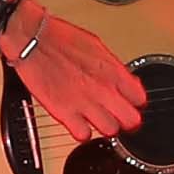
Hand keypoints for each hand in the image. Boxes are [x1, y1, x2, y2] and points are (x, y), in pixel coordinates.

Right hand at [10, 11, 145, 144]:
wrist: (33, 40)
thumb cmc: (60, 38)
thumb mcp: (97, 47)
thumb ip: (112, 68)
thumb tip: (123, 80)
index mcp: (113, 71)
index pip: (140, 99)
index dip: (134, 102)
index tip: (128, 102)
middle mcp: (103, 89)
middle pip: (131, 120)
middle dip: (125, 120)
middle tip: (117, 117)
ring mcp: (85, 103)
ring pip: (110, 131)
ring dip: (105, 127)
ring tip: (97, 120)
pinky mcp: (64, 113)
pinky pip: (83, 136)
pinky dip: (82, 133)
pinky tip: (78, 124)